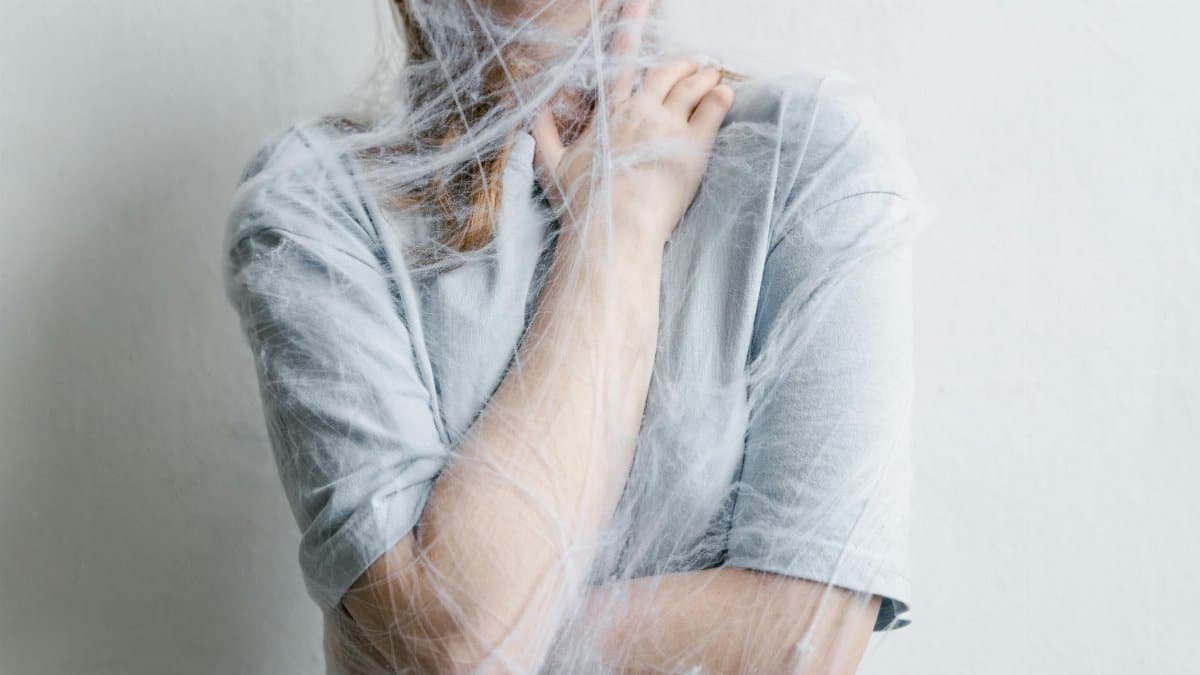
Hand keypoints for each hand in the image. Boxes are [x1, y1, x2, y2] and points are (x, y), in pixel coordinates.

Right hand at [531, 0, 734, 251]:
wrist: (613, 229)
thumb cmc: (581, 203)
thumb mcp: (551, 166)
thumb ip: (544, 132)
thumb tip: (535, 108)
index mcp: (608, 112)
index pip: (620, 59)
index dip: (631, 26)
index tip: (640, 2)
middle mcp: (639, 111)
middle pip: (665, 71)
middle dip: (681, 62)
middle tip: (694, 61)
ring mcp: (667, 126)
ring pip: (692, 86)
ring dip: (704, 76)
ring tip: (714, 75)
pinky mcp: (692, 146)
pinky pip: (712, 109)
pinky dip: (720, 96)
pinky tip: (725, 93)